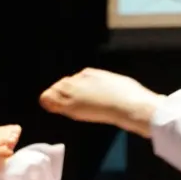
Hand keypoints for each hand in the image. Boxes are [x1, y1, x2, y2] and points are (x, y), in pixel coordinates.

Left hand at [39, 68, 160, 134]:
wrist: (131, 106)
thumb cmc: (132, 98)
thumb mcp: (119, 85)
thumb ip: (110, 87)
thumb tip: (115, 90)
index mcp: (90, 74)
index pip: (76, 80)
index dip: (75, 90)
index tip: (78, 98)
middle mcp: (79, 79)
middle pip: (63, 84)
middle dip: (62, 93)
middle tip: (65, 103)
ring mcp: (74, 91)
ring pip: (54, 91)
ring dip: (54, 97)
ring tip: (55, 103)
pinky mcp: (70, 103)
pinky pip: (49, 99)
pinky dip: (48, 101)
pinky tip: (48, 104)